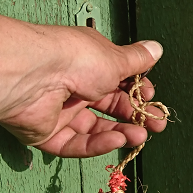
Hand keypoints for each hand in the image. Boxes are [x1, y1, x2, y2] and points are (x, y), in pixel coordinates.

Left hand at [0, 27, 167, 156]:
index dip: (136, 90)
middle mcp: (74, 86)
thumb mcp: (115, 59)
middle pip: (108, 106)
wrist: (36, 76)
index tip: (151, 97)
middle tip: (157, 125)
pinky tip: (116, 141)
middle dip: (134, 116)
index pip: (117, 80)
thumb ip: (137, 60)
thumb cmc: (77, 59)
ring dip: (120, 133)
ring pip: (94, 128)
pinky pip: (75, 143)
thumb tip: (156, 48)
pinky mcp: (47, 134)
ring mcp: (60, 111)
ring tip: (140, 137)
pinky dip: (97, 144)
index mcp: (89, 63)